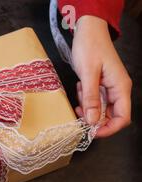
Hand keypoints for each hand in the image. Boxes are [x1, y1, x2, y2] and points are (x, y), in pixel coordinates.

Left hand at [72, 15, 131, 137]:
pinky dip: (85, 99)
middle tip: (78, 112)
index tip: (91, 132)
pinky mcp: (100, 85)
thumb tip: (92, 120)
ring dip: (87, 107)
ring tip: (78, 93)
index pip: (122, 117)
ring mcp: (109, 87)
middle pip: (110, 116)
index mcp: (120, 87)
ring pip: (100, 109)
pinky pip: (94, 100)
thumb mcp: (88, 73)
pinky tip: (79, 88)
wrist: (88, 30)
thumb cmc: (90, 47)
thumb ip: (90, 98)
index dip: (108, 129)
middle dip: (94, 118)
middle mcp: (118, 89)